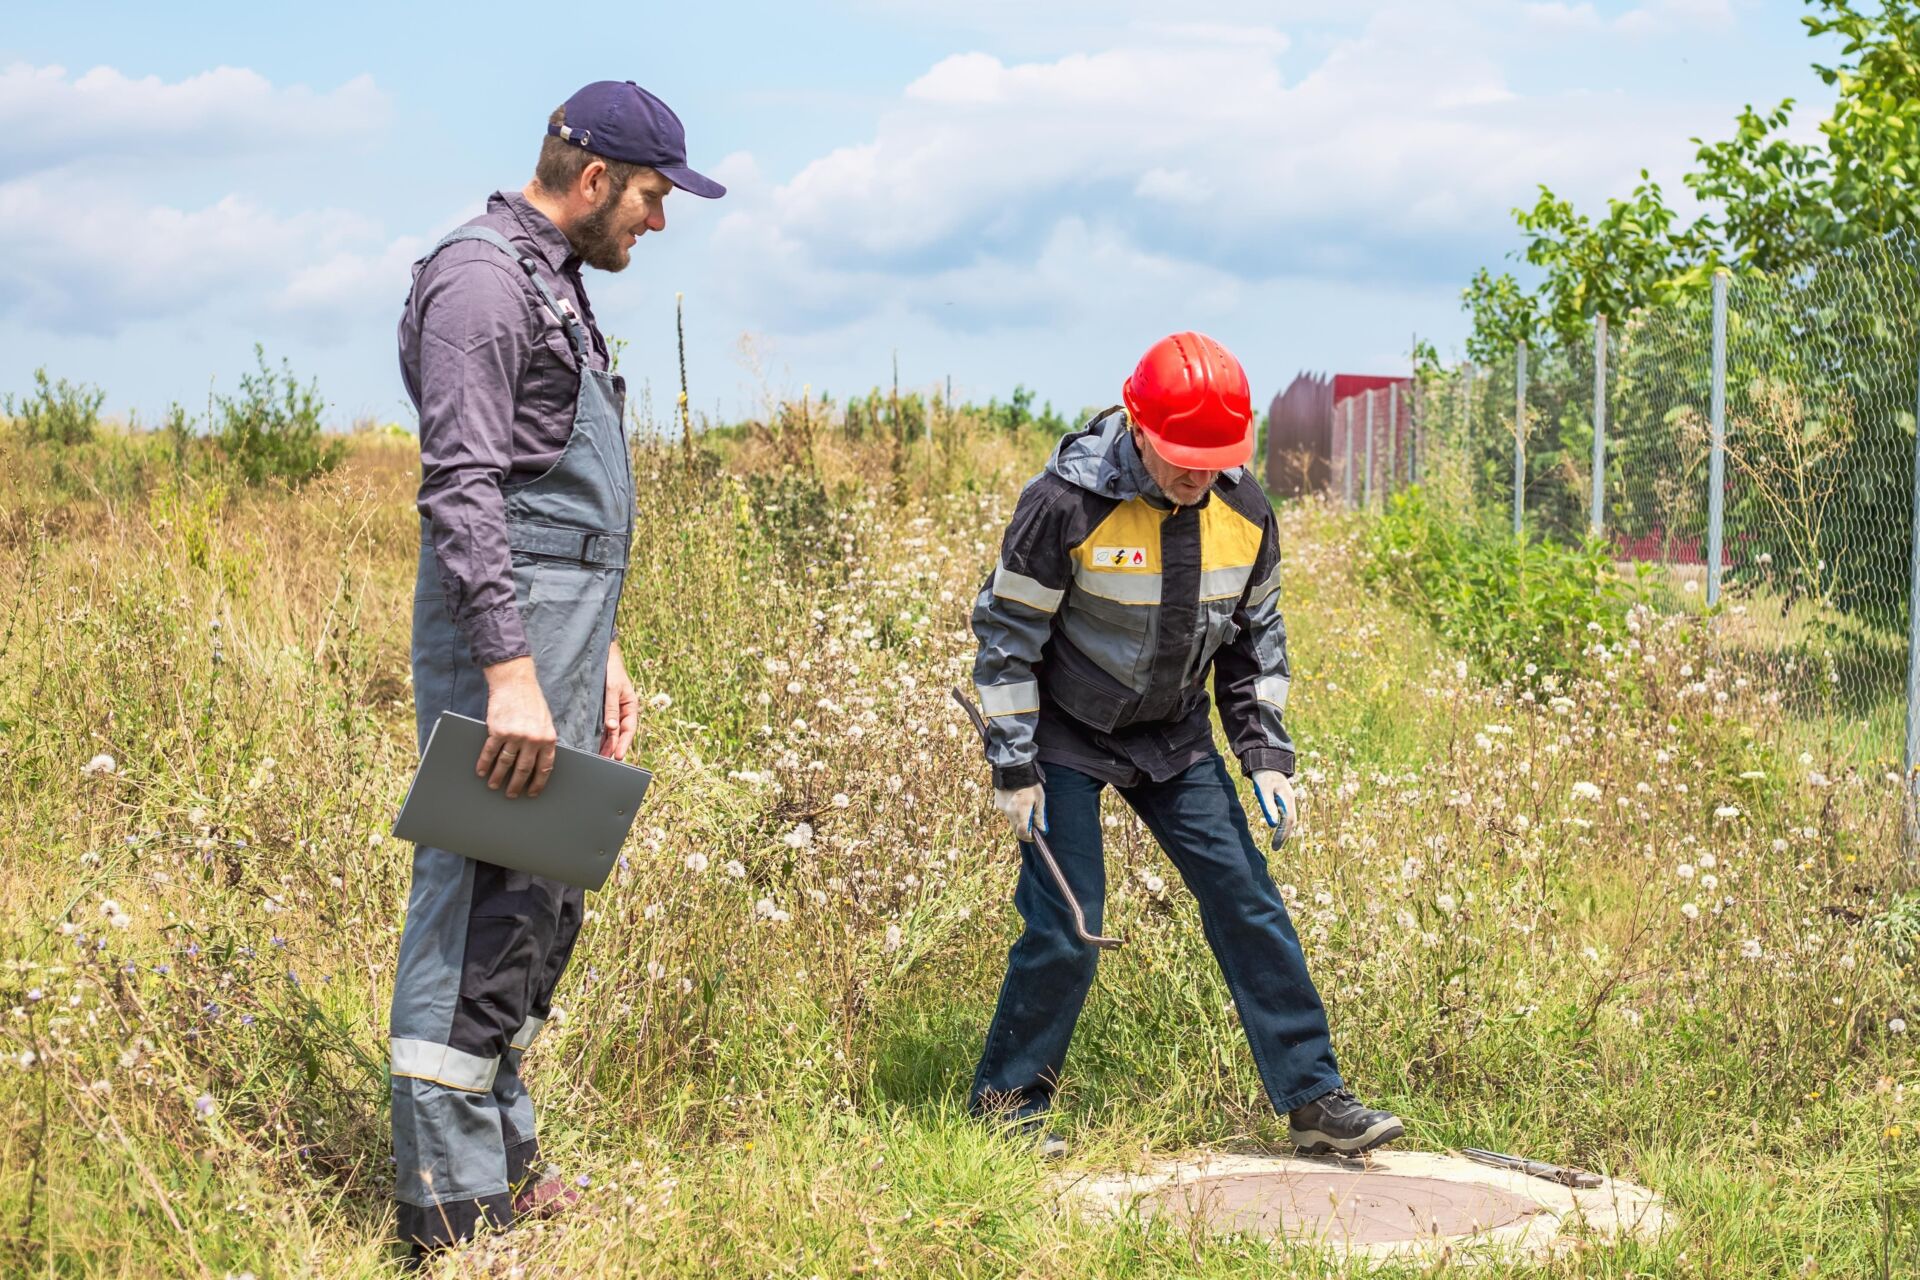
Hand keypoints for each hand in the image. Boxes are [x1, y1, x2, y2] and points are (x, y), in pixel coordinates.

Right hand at [479, 656, 557, 797]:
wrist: (515, 683)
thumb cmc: (531, 701)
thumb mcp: (545, 722)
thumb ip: (543, 741)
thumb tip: (539, 763)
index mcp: (547, 738)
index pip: (544, 768)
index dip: (538, 783)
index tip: (532, 793)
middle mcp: (532, 739)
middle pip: (524, 770)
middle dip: (517, 785)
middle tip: (511, 794)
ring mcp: (514, 735)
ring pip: (505, 763)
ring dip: (498, 777)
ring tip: (494, 785)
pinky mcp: (497, 730)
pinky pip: (490, 752)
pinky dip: (485, 763)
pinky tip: (482, 771)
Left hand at [602, 641, 638, 760]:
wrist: (602, 656)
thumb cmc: (611, 670)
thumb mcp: (612, 689)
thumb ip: (612, 708)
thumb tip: (613, 727)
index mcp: (631, 706)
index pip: (629, 729)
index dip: (624, 743)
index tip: (618, 755)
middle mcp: (622, 710)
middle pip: (620, 733)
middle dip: (614, 747)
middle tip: (606, 761)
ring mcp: (612, 710)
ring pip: (611, 732)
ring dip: (606, 744)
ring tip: (599, 757)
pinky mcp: (603, 709)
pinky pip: (603, 726)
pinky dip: (600, 735)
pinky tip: (594, 743)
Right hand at [992, 784, 1047, 840]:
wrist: (1013, 767)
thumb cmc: (1030, 783)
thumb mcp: (1039, 799)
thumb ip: (1039, 815)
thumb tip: (1041, 829)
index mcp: (1020, 812)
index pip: (1023, 833)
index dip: (1029, 837)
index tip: (1034, 835)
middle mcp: (1009, 812)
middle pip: (1016, 829)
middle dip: (1024, 828)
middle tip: (1032, 822)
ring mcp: (1002, 807)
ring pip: (1011, 819)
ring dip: (1018, 818)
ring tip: (1025, 805)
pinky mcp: (998, 802)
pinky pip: (1006, 811)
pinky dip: (1012, 809)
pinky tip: (1017, 798)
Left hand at [1252, 769, 1295, 844]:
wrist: (1267, 761)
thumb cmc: (1264, 775)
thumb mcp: (1264, 790)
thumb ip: (1268, 806)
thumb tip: (1273, 824)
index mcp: (1287, 799)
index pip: (1288, 821)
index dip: (1283, 834)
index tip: (1275, 845)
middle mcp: (1290, 800)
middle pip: (1291, 822)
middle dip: (1285, 836)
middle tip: (1275, 848)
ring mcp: (1288, 799)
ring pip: (1290, 819)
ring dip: (1285, 831)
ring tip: (1276, 843)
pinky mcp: (1284, 799)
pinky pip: (1287, 815)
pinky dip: (1284, 825)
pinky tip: (1277, 830)